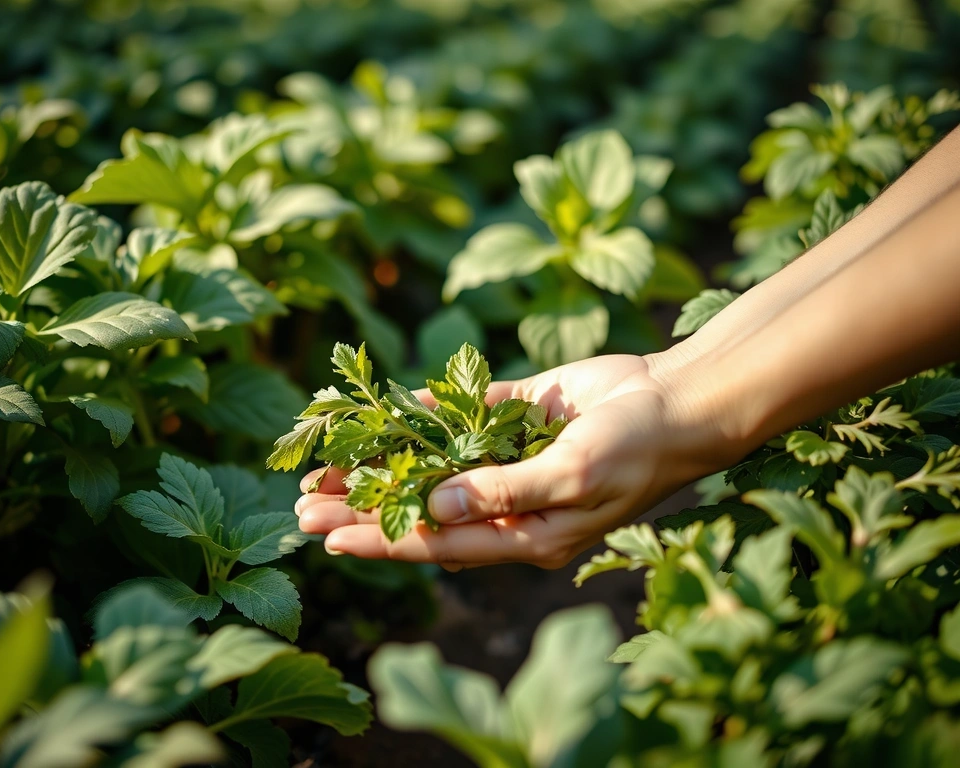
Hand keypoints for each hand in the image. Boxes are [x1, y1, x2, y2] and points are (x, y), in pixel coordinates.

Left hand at [295, 351, 729, 568]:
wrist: (677, 400)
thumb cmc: (636, 450)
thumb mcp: (573, 475)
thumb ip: (504, 492)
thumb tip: (435, 507)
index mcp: (525, 534)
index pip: (438, 543)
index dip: (382, 539)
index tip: (328, 538)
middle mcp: (508, 502)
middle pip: (422, 509)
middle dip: (364, 508)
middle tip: (302, 509)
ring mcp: (510, 459)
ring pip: (431, 465)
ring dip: (381, 464)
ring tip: (323, 466)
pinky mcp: (517, 417)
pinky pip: (462, 416)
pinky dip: (425, 413)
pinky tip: (386, 412)